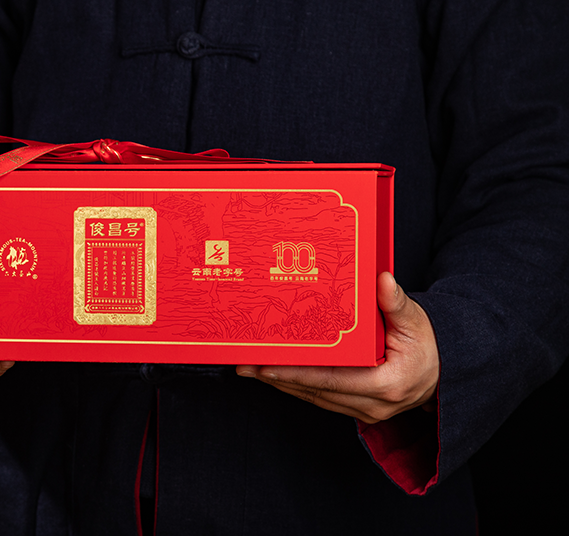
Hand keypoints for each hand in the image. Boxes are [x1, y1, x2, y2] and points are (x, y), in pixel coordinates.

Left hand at [235, 272, 438, 422]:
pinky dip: (298, 386)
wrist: (446, 371)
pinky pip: (322, 398)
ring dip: (282, 384)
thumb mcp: (416, 320)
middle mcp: (375, 405)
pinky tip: (275, 374)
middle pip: (316, 392)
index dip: (297, 373)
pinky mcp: (359, 410)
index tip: (267, 366)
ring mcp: (367, 412)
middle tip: (244, 365)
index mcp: (387, 384)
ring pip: (315, 398)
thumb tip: (382, 279)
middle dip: (277, 378)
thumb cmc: (429, 343)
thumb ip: (396, 302)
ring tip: (251, 369)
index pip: (332, 380)